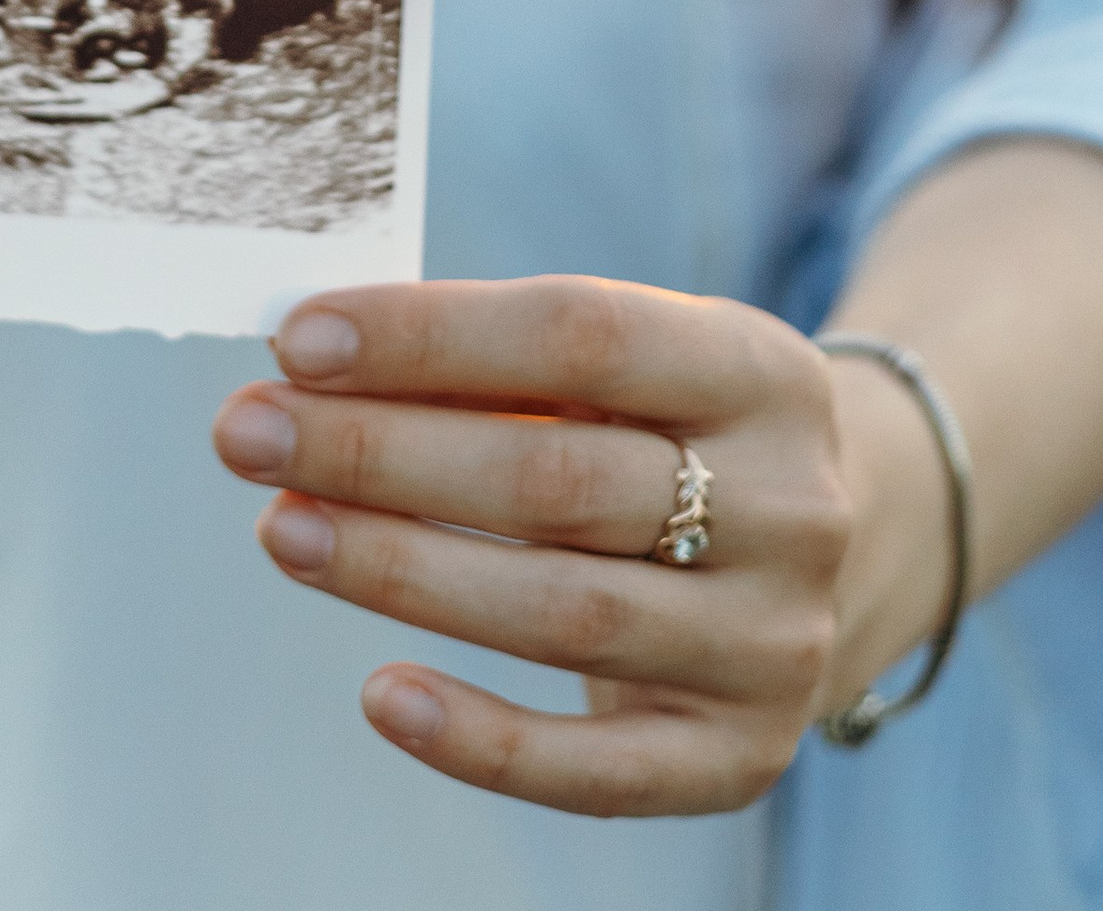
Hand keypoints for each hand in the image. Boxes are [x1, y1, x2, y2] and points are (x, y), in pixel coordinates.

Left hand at [211, 277, 863, 816]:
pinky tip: (380, 693)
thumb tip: (312, 367)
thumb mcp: (635, 367)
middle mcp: (790, 505)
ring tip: (281, 531)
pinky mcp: (738, 757)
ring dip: (398, 571)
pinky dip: (479, 738)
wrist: (853, 549)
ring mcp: (771, 641)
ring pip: (561, 612)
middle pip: (555, 479)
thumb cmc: (679, 431)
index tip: (298, 341)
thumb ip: (495, 366)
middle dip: (379, 453)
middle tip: (249, 434)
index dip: (431, 335)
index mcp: (762, 369)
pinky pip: (594, 770)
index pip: (582, 332)